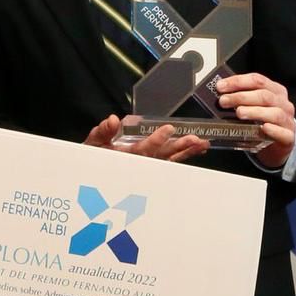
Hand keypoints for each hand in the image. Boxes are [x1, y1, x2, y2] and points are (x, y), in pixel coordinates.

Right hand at [83, 114, 208, 162]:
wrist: (93, 175)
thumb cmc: (95, 156)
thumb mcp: (93, 143)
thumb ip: (103, 132)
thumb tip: (113, 120)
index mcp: (126, 156)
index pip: (143, 149)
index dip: (156, 140)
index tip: (168, 129)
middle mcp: (141, 163)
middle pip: (162, 156)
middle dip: (179, 147)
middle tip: (194, 139)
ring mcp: (150, 165)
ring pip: (171, 160)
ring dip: (187, 152)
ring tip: (202, 144)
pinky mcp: (155, 164)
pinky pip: (173, 161)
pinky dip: (186, 155)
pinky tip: (198, 149)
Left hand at [213, 73, 295, 168]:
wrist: (278, 144)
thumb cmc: (263, 122)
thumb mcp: (254, 106)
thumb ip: (242, 99)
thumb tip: (220, 95)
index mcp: (275, 91)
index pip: (257, 80)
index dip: (238, 81)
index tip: (220, 87)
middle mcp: (283, 103)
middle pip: (264, 95)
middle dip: (241, 97)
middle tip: (224, 101)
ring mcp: (287, 120)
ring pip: (274, 113)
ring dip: (254, 112)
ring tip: (239, 113)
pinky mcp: (289, 137)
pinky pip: (283, 133)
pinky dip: (273, 130)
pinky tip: (263, 128)